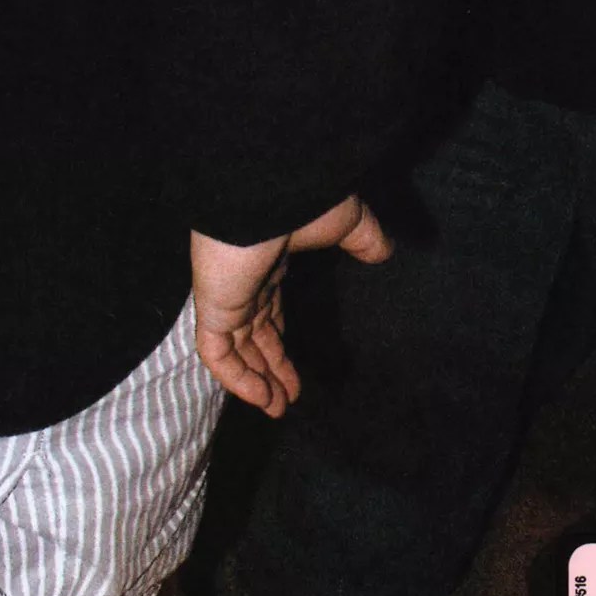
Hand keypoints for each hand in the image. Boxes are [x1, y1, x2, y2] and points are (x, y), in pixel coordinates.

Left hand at [190, 195, 390, 416]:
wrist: (266, 185)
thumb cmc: (303, 197)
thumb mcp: (347, 220)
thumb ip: (364, 239)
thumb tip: (384, 253)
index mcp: (268, 262)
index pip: (267, 308)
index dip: (279, 341)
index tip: (294, 367)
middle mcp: (245, 281)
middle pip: (252, 334)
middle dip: (269, 367)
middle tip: (288, 398)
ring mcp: (226, 294)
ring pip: (235, 349)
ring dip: (256, 382)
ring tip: (278, 409)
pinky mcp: (212, 305)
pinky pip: (217, 352)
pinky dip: (237, 380)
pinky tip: (264, 399)